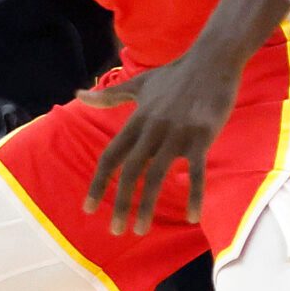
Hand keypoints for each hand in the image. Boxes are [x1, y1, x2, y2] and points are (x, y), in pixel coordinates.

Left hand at [83, 51, 242, 233]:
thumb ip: (108, 96)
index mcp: (137, 121)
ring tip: (140, 229)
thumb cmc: (175, 74)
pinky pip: (197, 170)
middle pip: (130, 171)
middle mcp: (152, 129)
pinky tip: (191, 217)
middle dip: (120, 202)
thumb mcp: (138, 85)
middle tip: (115, 230)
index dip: (98, 183)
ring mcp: (177, 133)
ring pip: (158, 174)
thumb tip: (77, 95)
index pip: (111, 156)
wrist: (212, 60)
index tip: (88, 208)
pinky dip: (194, 194)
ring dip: (147, 205)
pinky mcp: (202, 135)